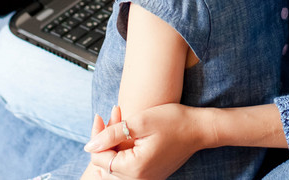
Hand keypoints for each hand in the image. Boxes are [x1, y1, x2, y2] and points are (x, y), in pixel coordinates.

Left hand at [85, 103, 204, 179]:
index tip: (101, 116)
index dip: (96, 137)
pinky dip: (123, 150)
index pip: (99, 158)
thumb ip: (111, 134)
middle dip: (104, 139)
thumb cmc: (173, 121)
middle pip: (105, 164)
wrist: (199, 128)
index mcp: (134, 168)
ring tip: (120, 120)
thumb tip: (89, 146)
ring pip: (115, 166)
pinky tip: (128, 132)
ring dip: (113, 144)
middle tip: (113, 115)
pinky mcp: (150, 175)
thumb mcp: (140, 122)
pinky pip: (127, 167)